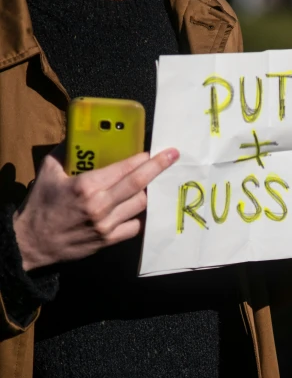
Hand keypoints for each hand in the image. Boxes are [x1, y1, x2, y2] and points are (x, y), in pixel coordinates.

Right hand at [13, 146, 178, 271]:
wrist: (33, 242)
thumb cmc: (40, 204)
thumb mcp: (49, 171)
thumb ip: (66, 151)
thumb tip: (79, 135)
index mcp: (86, 186)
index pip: (123, 169)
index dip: (142, 159)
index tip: (153, 151)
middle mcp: (100, 205)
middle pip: (138, 184)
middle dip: (158, 167)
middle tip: (172, 156)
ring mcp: (107, 225)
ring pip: (140, 205)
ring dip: (146, 192)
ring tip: (146, 183)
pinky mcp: (108, 241)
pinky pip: (134, 225)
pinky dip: (136, 215)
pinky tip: (132, 207)